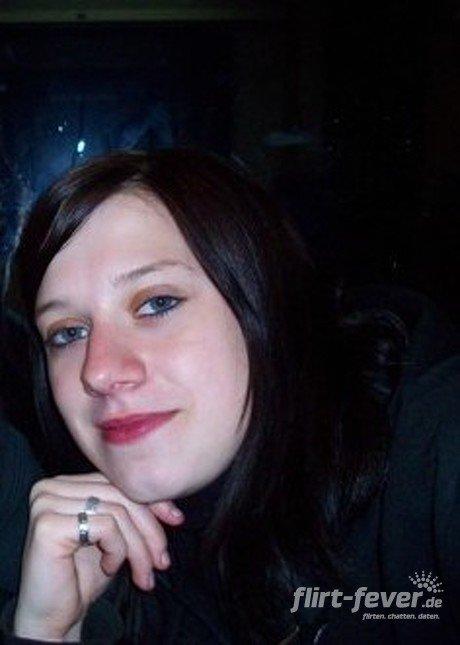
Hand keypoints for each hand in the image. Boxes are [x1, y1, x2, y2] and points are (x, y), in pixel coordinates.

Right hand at [14, 472, 183, 639]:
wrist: (53, 618)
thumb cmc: (82, 577)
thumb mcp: (114, 536)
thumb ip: (131, 510)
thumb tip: (172, 503)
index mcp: (64, 484)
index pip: (117, 481)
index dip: (152, 500)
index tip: (177, 520)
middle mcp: (51, 488)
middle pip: (120, 495)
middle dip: (149, 529)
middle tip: (162, 561)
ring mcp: (46, 504)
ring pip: (117, 512)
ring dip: (138, 548)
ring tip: (143, 575)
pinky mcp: (48, 525)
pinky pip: (105, 526)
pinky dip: (118, 550)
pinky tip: (109, 568)